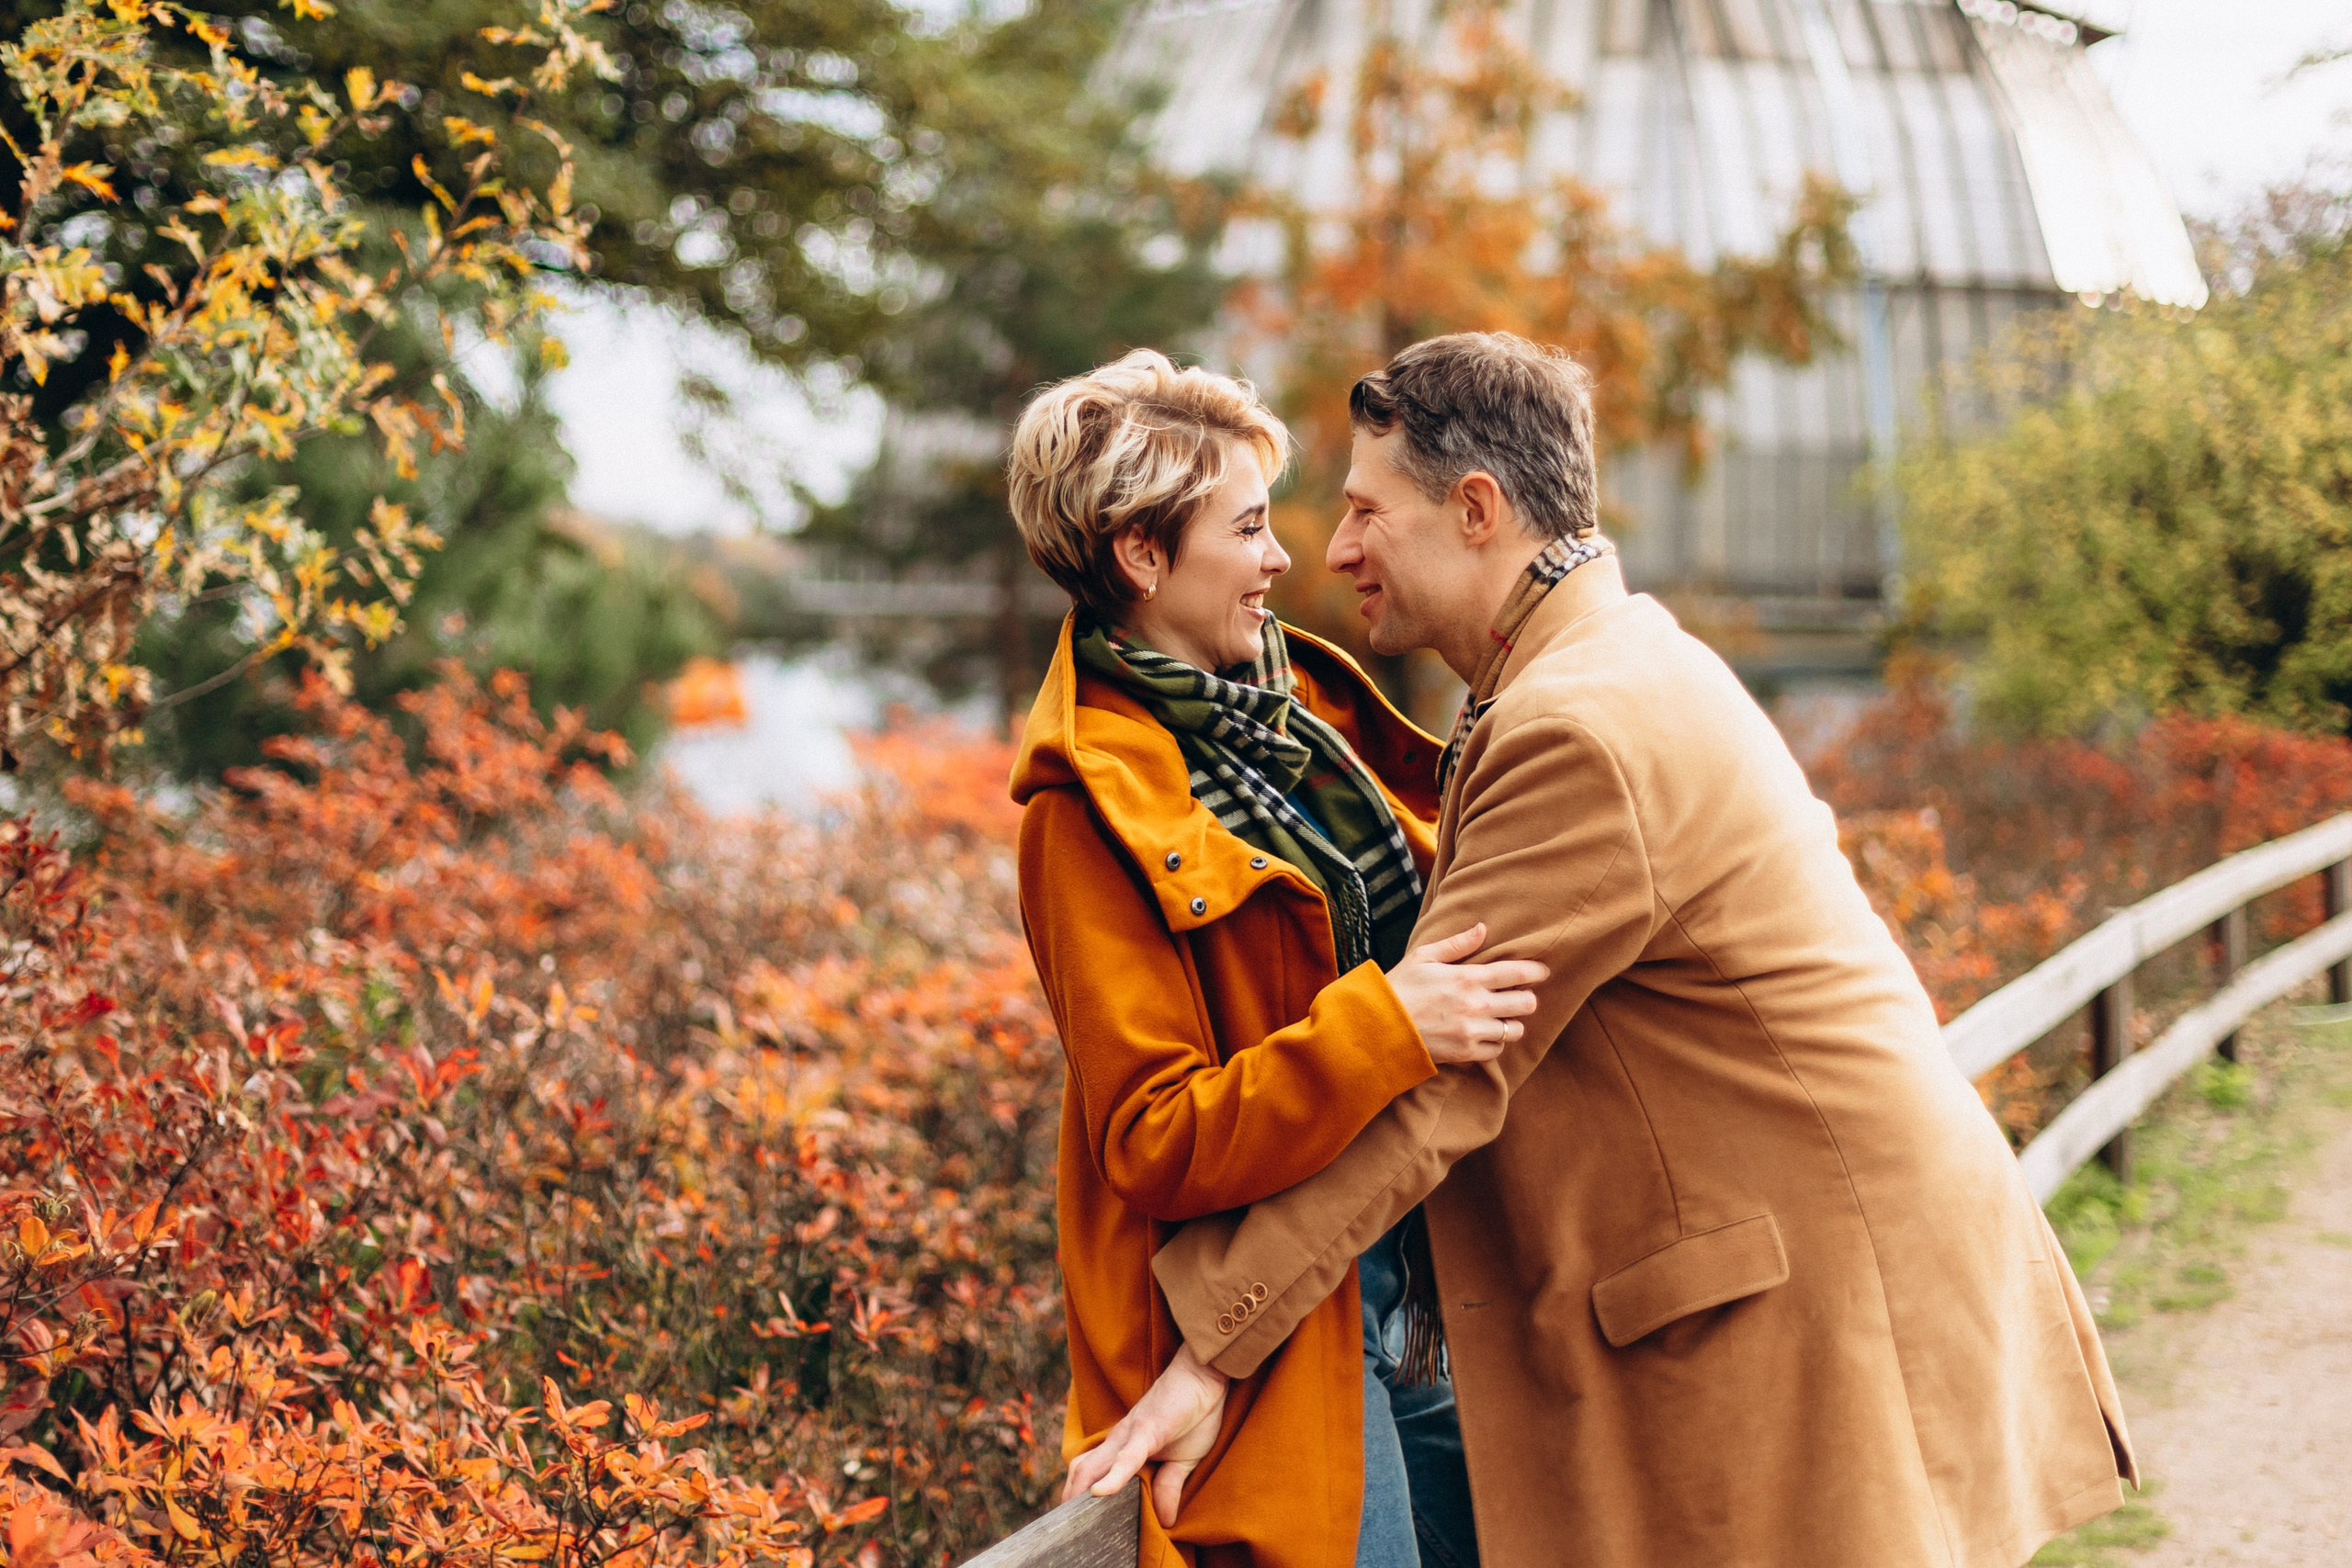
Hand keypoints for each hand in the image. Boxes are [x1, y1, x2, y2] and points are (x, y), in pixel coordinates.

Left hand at [1061, 1342, 1227, 1527]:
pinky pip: (1126, 1458)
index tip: (1070, 1519)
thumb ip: (1169, 1487)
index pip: (1090, 1472)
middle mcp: (1118, 1441)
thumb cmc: (1193, 1414)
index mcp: (1124, 1447)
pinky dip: (1112, 1478)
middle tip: (1062, 1528)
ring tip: (1072, 1521)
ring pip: (1093, 1466)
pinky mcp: (1147, 1431)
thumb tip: (1165, 1521)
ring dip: (1079, 1493)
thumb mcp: (1183, 1460)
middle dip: (1069, 1500)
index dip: (1077, 1494)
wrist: (1204, 1375)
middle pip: (1081, 1472)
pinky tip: (1099, 1494)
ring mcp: (1129, 1435)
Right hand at [1386, 923, 1548, 1065]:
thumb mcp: (1423, 956)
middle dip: (1528, 998)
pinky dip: (1495, 1043)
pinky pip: (1497, 1050)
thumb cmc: (1399, 987)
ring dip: (1512, 1022)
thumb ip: (1457, 944)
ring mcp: (1473, 1032)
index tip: (1542, 971)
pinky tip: (1485, 1034)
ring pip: (1515, 1030)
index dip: (1536, 971)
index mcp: (1468, 978)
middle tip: (1521, 995)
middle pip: (1525, 1003)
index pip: (1516, 972)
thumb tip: (1483, 928)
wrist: (1378, 1026)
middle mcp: (1476, 1006)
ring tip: (1502, 1016)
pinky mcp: (1466, 1053)